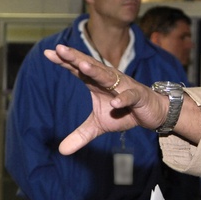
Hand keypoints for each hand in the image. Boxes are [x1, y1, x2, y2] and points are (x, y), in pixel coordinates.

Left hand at [44, 45, 170, 154]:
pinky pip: (129, 96)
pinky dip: (122, 99)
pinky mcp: (138, 96)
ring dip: (95, 71)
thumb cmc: (123, 113)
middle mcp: (108, 80)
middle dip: (75, 57)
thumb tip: (62, 151)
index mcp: (96, 83)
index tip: (48, 53)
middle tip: (60, 48)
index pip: (77, 70)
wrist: (151, 113)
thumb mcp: (98, 126)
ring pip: (107, 77)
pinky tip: (114, 104)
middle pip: (89, 66)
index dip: (64, 62)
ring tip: (82, 65)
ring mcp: (123, 86)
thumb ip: (80, 135)